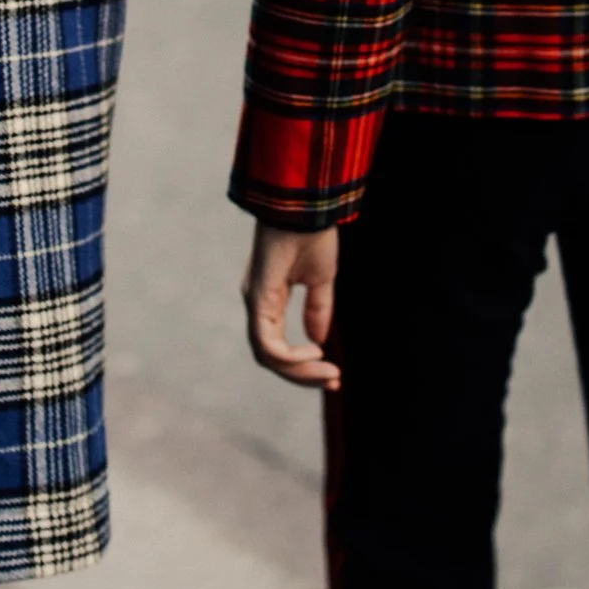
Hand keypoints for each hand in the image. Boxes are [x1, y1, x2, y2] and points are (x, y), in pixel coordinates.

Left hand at [242, 221, 340, 389]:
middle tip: (334, 382)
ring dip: (298, 371)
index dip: (302, 366)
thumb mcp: (320, 279)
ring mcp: (254, 302)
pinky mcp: (257, 297)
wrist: (306, 207)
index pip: (277, 347)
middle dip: (302, 376)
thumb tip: (318, 339)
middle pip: (271, 358)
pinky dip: (289, 355)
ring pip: (267, 356)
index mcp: (268, 300)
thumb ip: (318, 309)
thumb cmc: (312, 235)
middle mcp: (257, 304)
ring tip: (328, 372)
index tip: (333, 374)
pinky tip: (315, 352)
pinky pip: (266, 342)